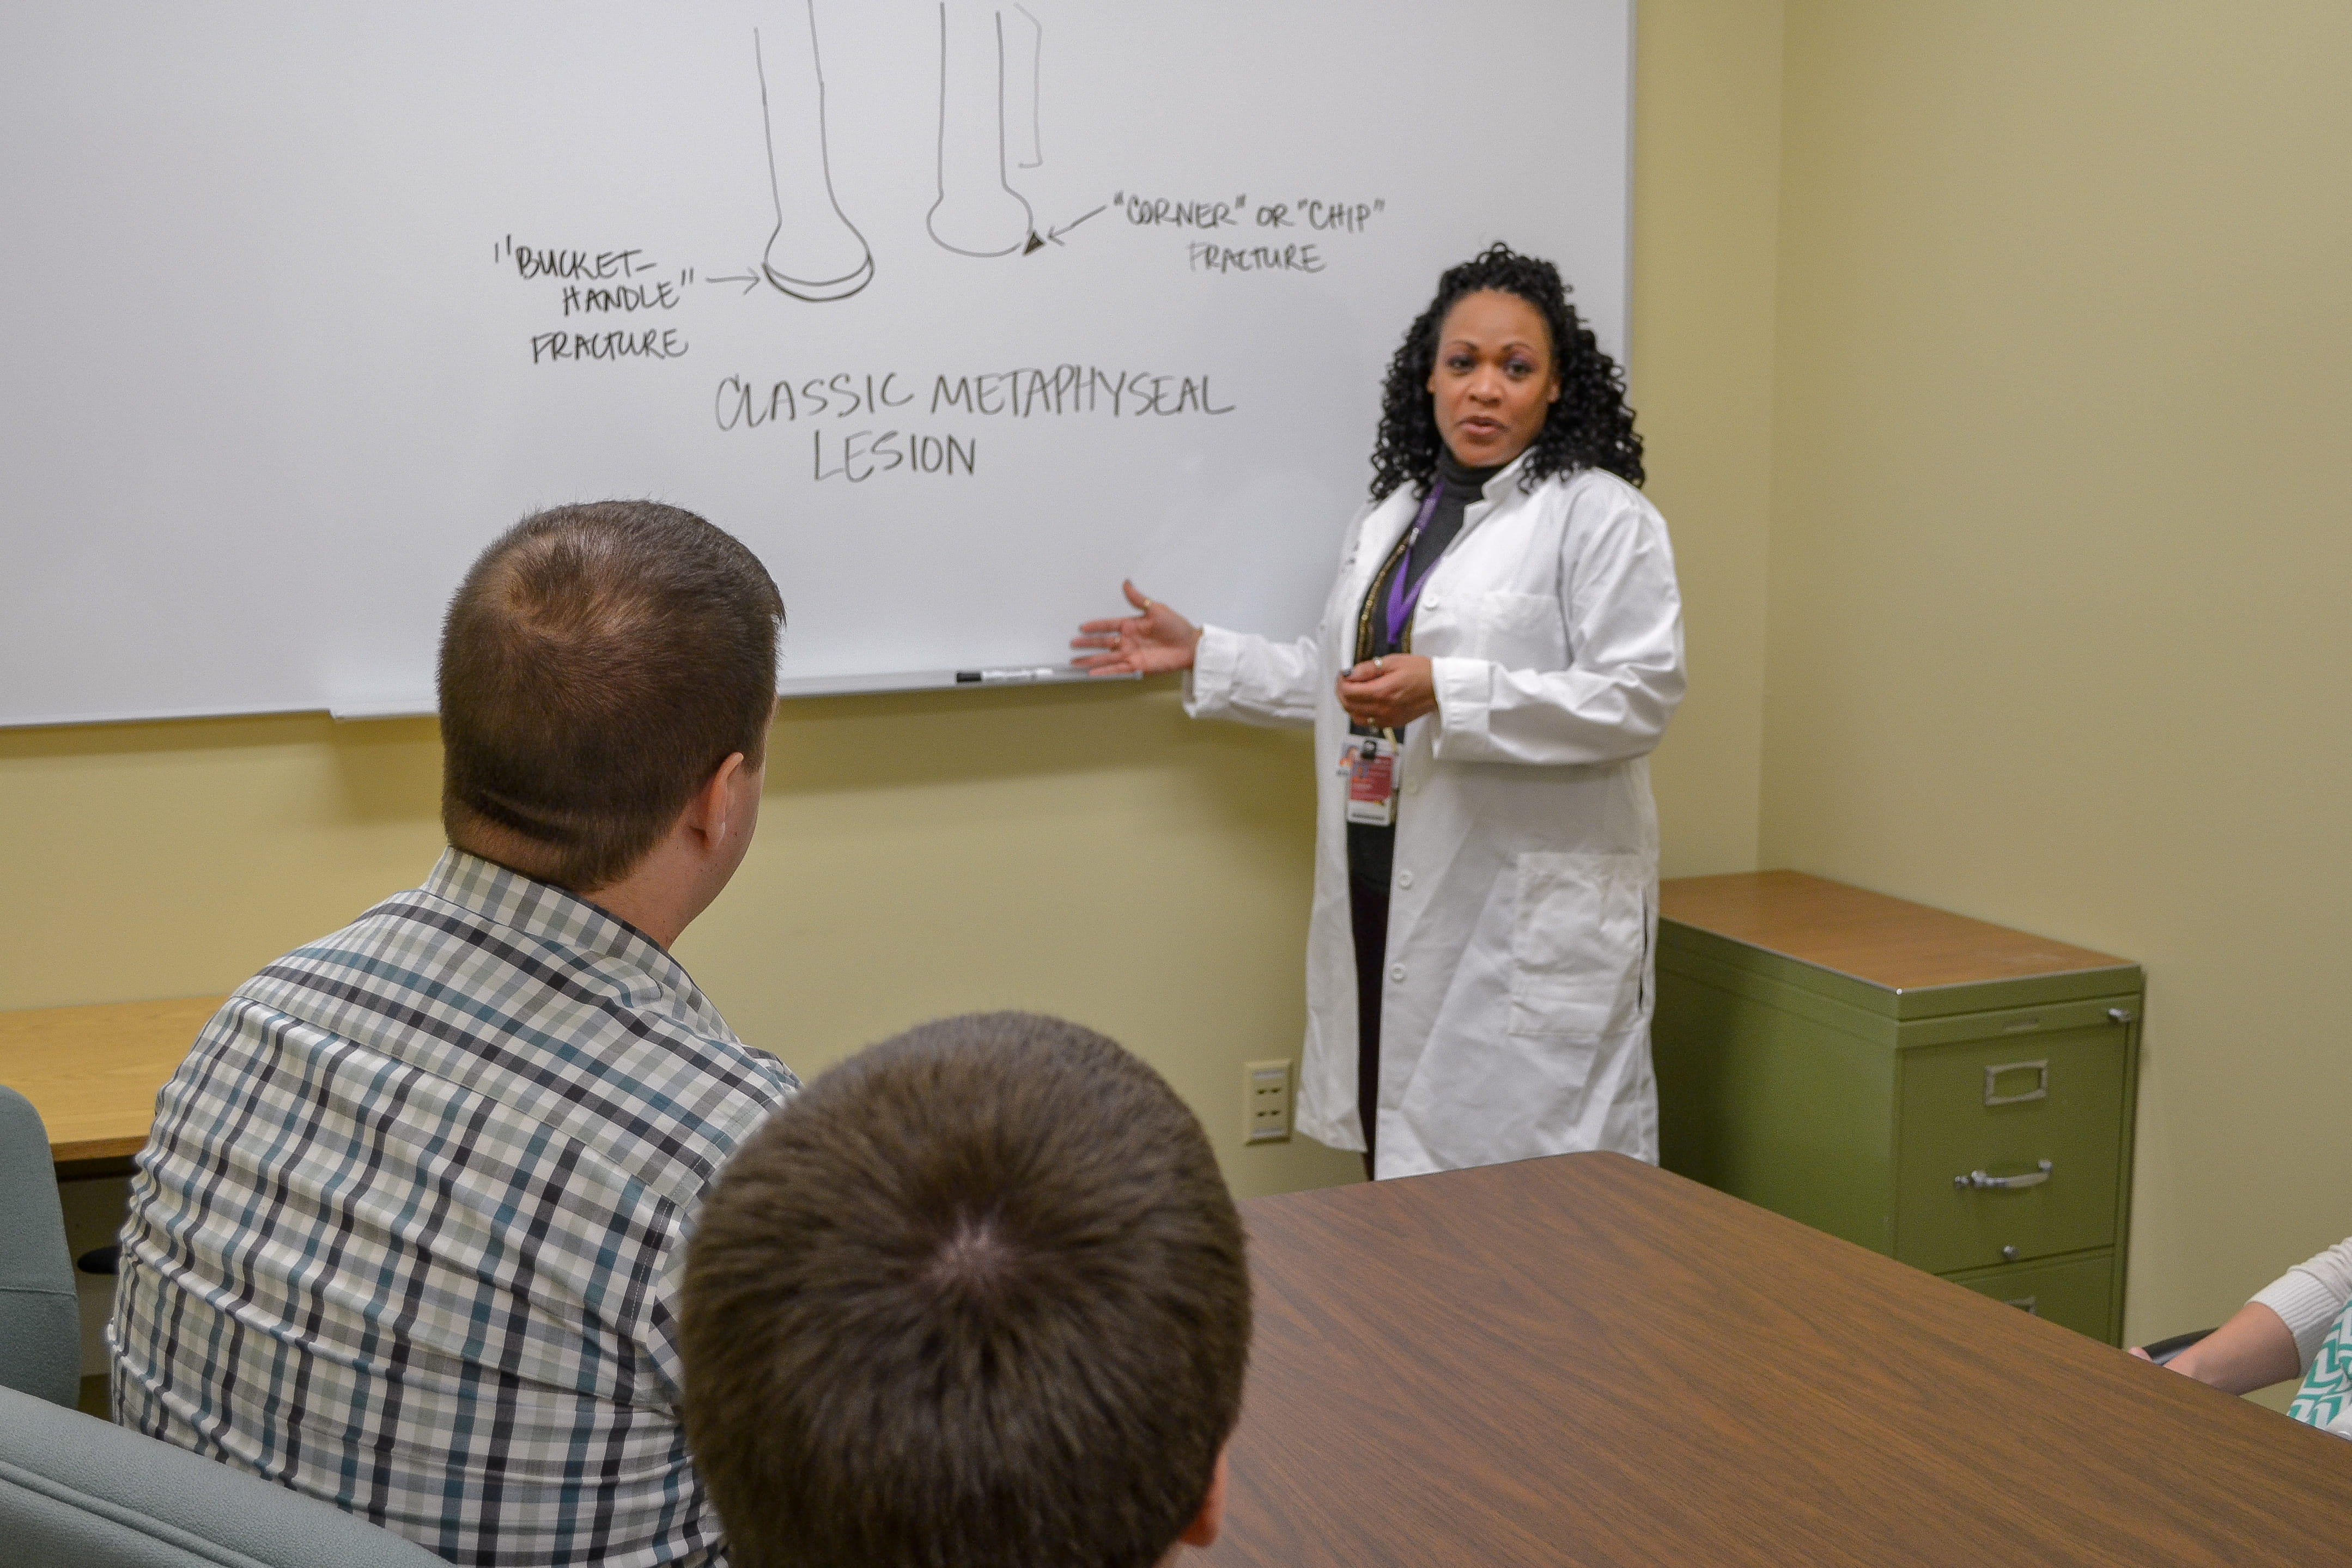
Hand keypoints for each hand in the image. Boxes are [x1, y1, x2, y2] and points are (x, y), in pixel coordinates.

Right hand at [1073, 580, 1200, 674]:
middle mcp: (1129, 640)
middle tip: (1072, 644)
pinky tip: (1093, 672)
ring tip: (1076, 661)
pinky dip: (1105, 671)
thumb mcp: (1157, 609)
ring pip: (1106, 657)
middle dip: (1087, 644)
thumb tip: (1126, 583)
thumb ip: (1139, 598)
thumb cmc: (1177, 627)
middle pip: (1102, 642)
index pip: (1108, 625)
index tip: (1082, 627)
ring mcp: (1132, 654)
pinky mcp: (1137, 666)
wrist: (1190, 646)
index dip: (1095, 626)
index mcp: (1132, 625)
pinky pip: (1117, 669)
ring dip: (1091, 659)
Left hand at [1336, 654, 1436, 729]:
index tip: (1344, 674)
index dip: (1341, 682)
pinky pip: (1368, 723)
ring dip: (1349, 704)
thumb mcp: (1393, 662)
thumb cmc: (1421, 672)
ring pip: (1355, 717)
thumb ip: (1368, 669)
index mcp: (1382, 692)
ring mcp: (1387, 719)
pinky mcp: (1392, 724)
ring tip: (1354, 691)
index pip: (1349, 692)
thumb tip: (1349, 673)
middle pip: (1349, 706)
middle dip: (1342, 692)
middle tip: (1345, 681)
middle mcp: (1382, 709)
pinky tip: (1365, 702)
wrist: (1440, 688)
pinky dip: (1361, 713)